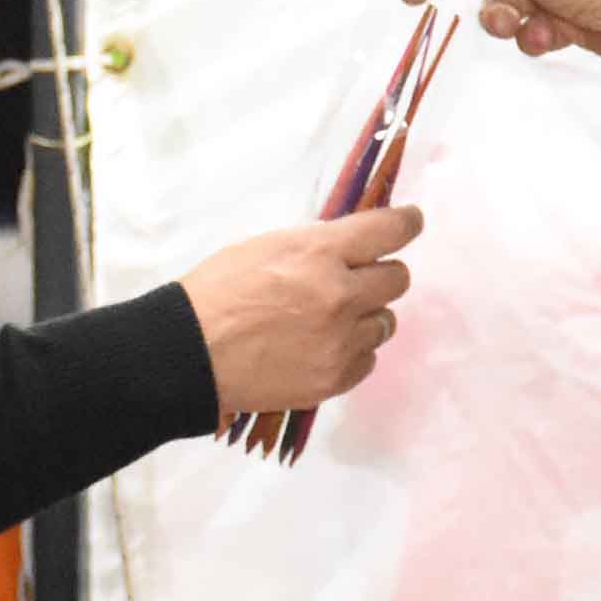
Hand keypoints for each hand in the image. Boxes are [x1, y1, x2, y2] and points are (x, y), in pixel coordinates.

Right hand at [180, 204, 422, 415]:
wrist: (189, 355)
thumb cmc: (216, 293)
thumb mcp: (264, 247)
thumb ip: (316, 246)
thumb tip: (353, 247)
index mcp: (319, 252)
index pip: (389, 230)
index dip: (406, 223)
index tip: (411, 222)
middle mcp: (339, 295)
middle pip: (398, 279)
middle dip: (379, 274)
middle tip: (354, 280)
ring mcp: (340, 341)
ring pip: (386, 322)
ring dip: (365, 316)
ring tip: (328, 320)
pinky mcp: (334, 379)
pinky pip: (368, 359)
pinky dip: (352, 351)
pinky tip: (322, 347)